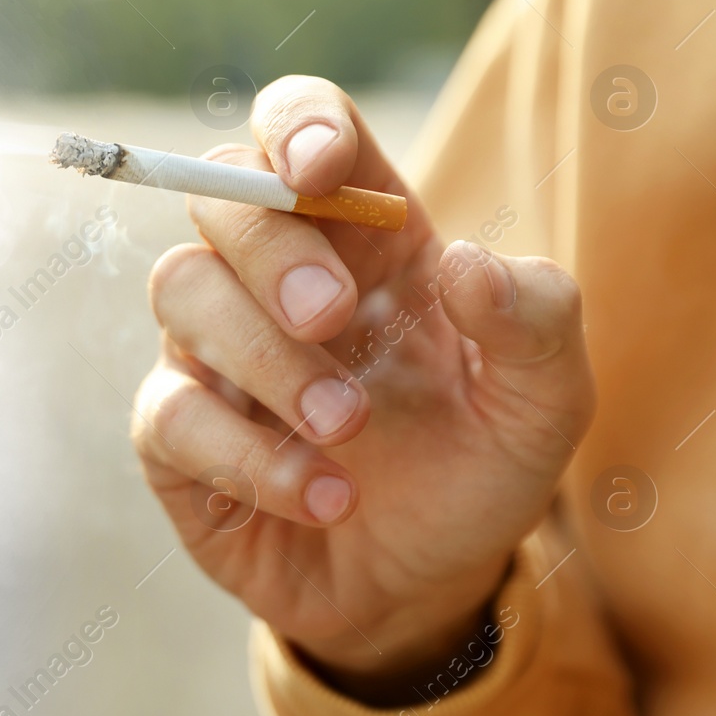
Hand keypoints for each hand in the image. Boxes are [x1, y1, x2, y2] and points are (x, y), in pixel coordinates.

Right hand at [132, 76, 594, 703]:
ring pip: (179, 289)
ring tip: (347, 429)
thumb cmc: (476, 469)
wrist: (425, 590)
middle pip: (221, 195)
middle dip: (270, 246)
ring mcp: (215, 355)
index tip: (317, 167)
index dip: (295, 124)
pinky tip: (323, 497)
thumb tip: (465, 261)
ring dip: (262, 355)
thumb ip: (537, 322)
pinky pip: (171, 414)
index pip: (297, 131)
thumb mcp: (545, 405)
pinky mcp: (179, 439)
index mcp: (363, 238)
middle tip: (332, 317)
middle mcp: (274, 279)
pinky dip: (249, 455)